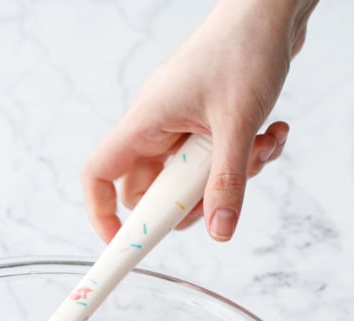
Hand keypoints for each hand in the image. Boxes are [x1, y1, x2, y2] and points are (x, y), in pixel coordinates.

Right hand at [82, 0, 317, 242]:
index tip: (124, 244)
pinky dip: (245, 158)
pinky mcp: (207, 124)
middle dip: (190, 201)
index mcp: (146, 122)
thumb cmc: (244, 46)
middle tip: (219, 193)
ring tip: (259, 148)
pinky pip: (215, 162)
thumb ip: (227, 182)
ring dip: (228, 178)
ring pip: (190, 181)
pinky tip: (270, 133)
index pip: (99, 176)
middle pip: (151, 191)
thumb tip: (219, 231)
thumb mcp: (237, 124)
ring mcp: (182, 126)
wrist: (272, 7)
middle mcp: (157, 127)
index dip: (102, 215)